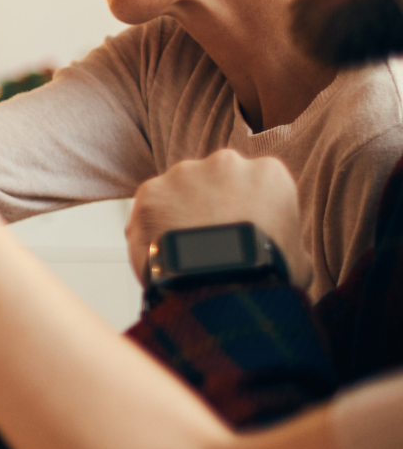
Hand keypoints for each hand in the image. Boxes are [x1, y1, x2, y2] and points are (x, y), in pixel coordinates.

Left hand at [126, 150, 307, 287]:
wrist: (224, 286)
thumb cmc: (268, 276)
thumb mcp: (300, 259)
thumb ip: (288, 241)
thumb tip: (286, 253)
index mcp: (269, 173)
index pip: (253, 184)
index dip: (244, 210)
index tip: (239, 231)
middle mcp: (226, 162)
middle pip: (213, 182)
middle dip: (209, 205)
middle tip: (208, 240)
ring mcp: (184, 173)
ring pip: (178, 192)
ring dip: (178, 214)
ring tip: (183, 250)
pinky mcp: (150, 191)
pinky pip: (148, 209)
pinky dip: (150, 228)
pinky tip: (161, 253)